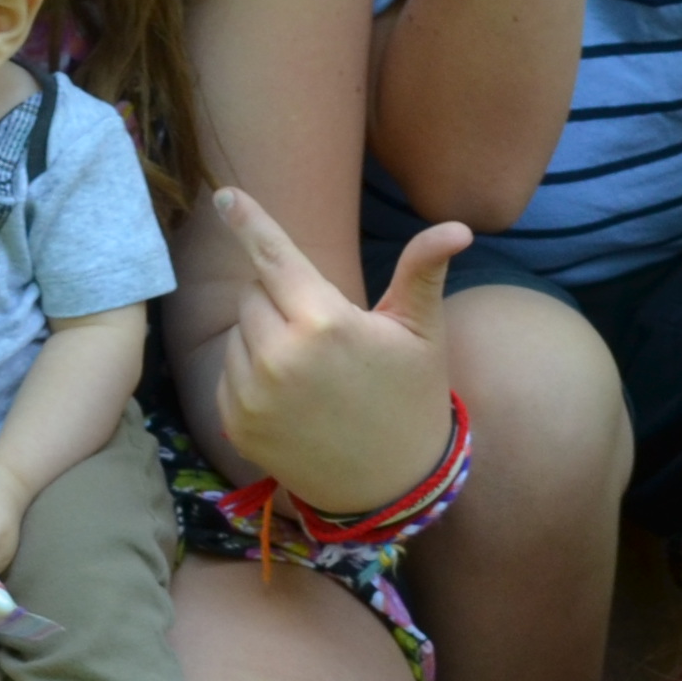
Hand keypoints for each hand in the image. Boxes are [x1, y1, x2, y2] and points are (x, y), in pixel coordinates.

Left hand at [206, 190, 463, 512]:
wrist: (390, 485)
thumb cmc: (411, 397)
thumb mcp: (421, 332)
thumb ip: (423, 272)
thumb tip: (458, 226)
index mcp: (325, 323)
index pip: (274, 257)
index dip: (249, 221)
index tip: (222, 194)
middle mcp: (279, 356)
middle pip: (255, 292)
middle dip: (282, 298)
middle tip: (325, 332)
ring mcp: (252, 394)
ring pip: (239, 331)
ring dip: (265, 335)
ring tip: (312, 368)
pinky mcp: (234, 423)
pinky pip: (229, 371)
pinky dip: (252, 373)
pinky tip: (292, 395)